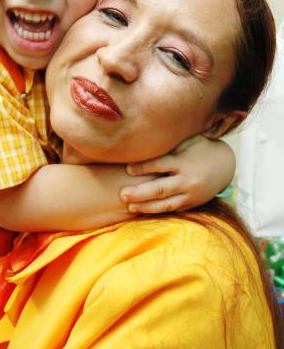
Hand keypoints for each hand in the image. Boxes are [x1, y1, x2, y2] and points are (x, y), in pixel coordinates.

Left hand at [120, 134, 234, 213]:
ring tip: (129, 207)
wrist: (226, 164)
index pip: (160, 165)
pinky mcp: (192, 204)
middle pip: (160, 189)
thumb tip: (144, 136)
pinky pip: (173, 210)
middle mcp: (187, 180)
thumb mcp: (187, 140)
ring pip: (165, 204)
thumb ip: (169, 142)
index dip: (143, 167)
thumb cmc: (201, 147)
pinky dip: (158, 212)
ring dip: (146, 206)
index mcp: (184, 162)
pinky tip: (143, 212)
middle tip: (122, 194)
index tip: (127, 168)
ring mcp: (191, 195)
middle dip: (140, 193)